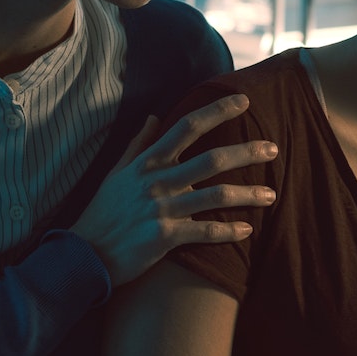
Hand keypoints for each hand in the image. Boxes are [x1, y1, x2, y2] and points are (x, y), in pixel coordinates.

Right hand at [72, 95, 278, 286]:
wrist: (83, 254)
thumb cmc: (102, 213)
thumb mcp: (116, 173)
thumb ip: (138, 144)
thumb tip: (154, 116)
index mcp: (147, 163)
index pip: (187, 127)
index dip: (217, 111)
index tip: (244, 101)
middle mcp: (157, 182)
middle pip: (212, 159)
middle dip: (246, 152)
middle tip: (273, 149)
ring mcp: (161, 209)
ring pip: (215, 196)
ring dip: (248, 195)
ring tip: (271, 195)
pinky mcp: (163, 238)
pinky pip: (204, 232)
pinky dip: (228, 231)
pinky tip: (248, 230)